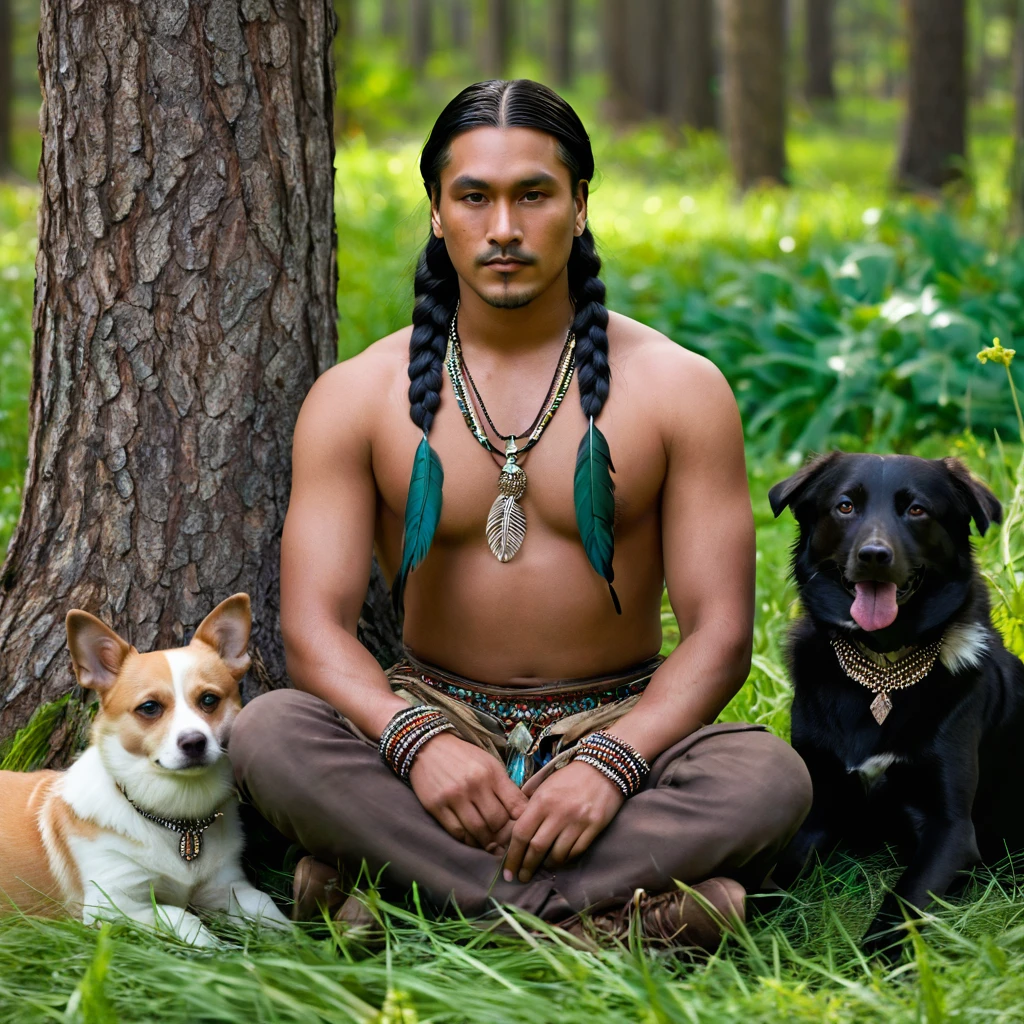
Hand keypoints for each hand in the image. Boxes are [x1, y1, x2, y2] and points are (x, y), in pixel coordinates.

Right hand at [408, 731, 527, 851]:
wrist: (428, 747)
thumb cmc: (463, 757)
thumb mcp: (489, 764)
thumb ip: (505, 787)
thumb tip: (522, 813)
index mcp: (491, 773)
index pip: (516, 806)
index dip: (522, 823)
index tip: (521, 830)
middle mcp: (474, 785)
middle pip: (497, 822)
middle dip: (503, 836)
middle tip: (505, 842)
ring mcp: (454, 796)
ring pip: (478, 831)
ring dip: (486, 842)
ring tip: (490, 845)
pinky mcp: (436, 806)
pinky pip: (457, 833)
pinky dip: (468, 841)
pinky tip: (472, 840)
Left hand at [503, 760, 624, 882]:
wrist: (604, 766)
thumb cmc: (570, 776)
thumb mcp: (545, 784)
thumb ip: (530, 804)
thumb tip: (515, 829)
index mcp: (542, 800)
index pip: (521, 833)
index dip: (512, 855)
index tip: (508, 870)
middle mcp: (558, 812)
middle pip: (536, 848)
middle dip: (526, 867)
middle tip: (521, 878)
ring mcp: (577, 821)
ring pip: (557, 854)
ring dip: (547, 865)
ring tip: (542, 868)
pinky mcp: (594, 827)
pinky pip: (576, 852)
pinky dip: (566, 860)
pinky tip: (560, 860)